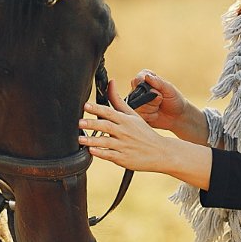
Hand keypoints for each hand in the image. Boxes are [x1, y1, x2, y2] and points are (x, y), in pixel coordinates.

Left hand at [79, 83, 211, 186]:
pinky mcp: (123, 159)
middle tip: (79, 122)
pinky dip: (100, 153)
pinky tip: (91, 150)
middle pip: (106, 126)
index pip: (110, 111)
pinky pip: (110, 155)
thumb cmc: (144, 132)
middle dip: (92, 124)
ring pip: (105, 142)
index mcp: (126, 120)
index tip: (86, 106)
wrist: (161, 152)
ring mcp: (124, 146)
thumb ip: (118, 100)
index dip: (97, 108)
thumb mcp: (133, 115)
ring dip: (92, 140)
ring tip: (80, 138)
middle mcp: (124, 132)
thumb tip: (111, 82)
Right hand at [128, 70, 207, 144]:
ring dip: (152, 109)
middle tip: (160, 100)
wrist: (178, 116)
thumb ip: (158, 82)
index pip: (137, 80)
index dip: (144, 87)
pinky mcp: (138, 114)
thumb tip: (146, 76)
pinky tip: (155, 115)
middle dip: (151, 100)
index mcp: (146, 80)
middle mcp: (139, 90)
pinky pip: (139, 116)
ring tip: (158, 108)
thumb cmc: (175, 99)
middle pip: (136, 95)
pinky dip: (150, 116)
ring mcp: (137, 103)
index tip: (156, 91)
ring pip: (138, 107)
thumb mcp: (169, 89)